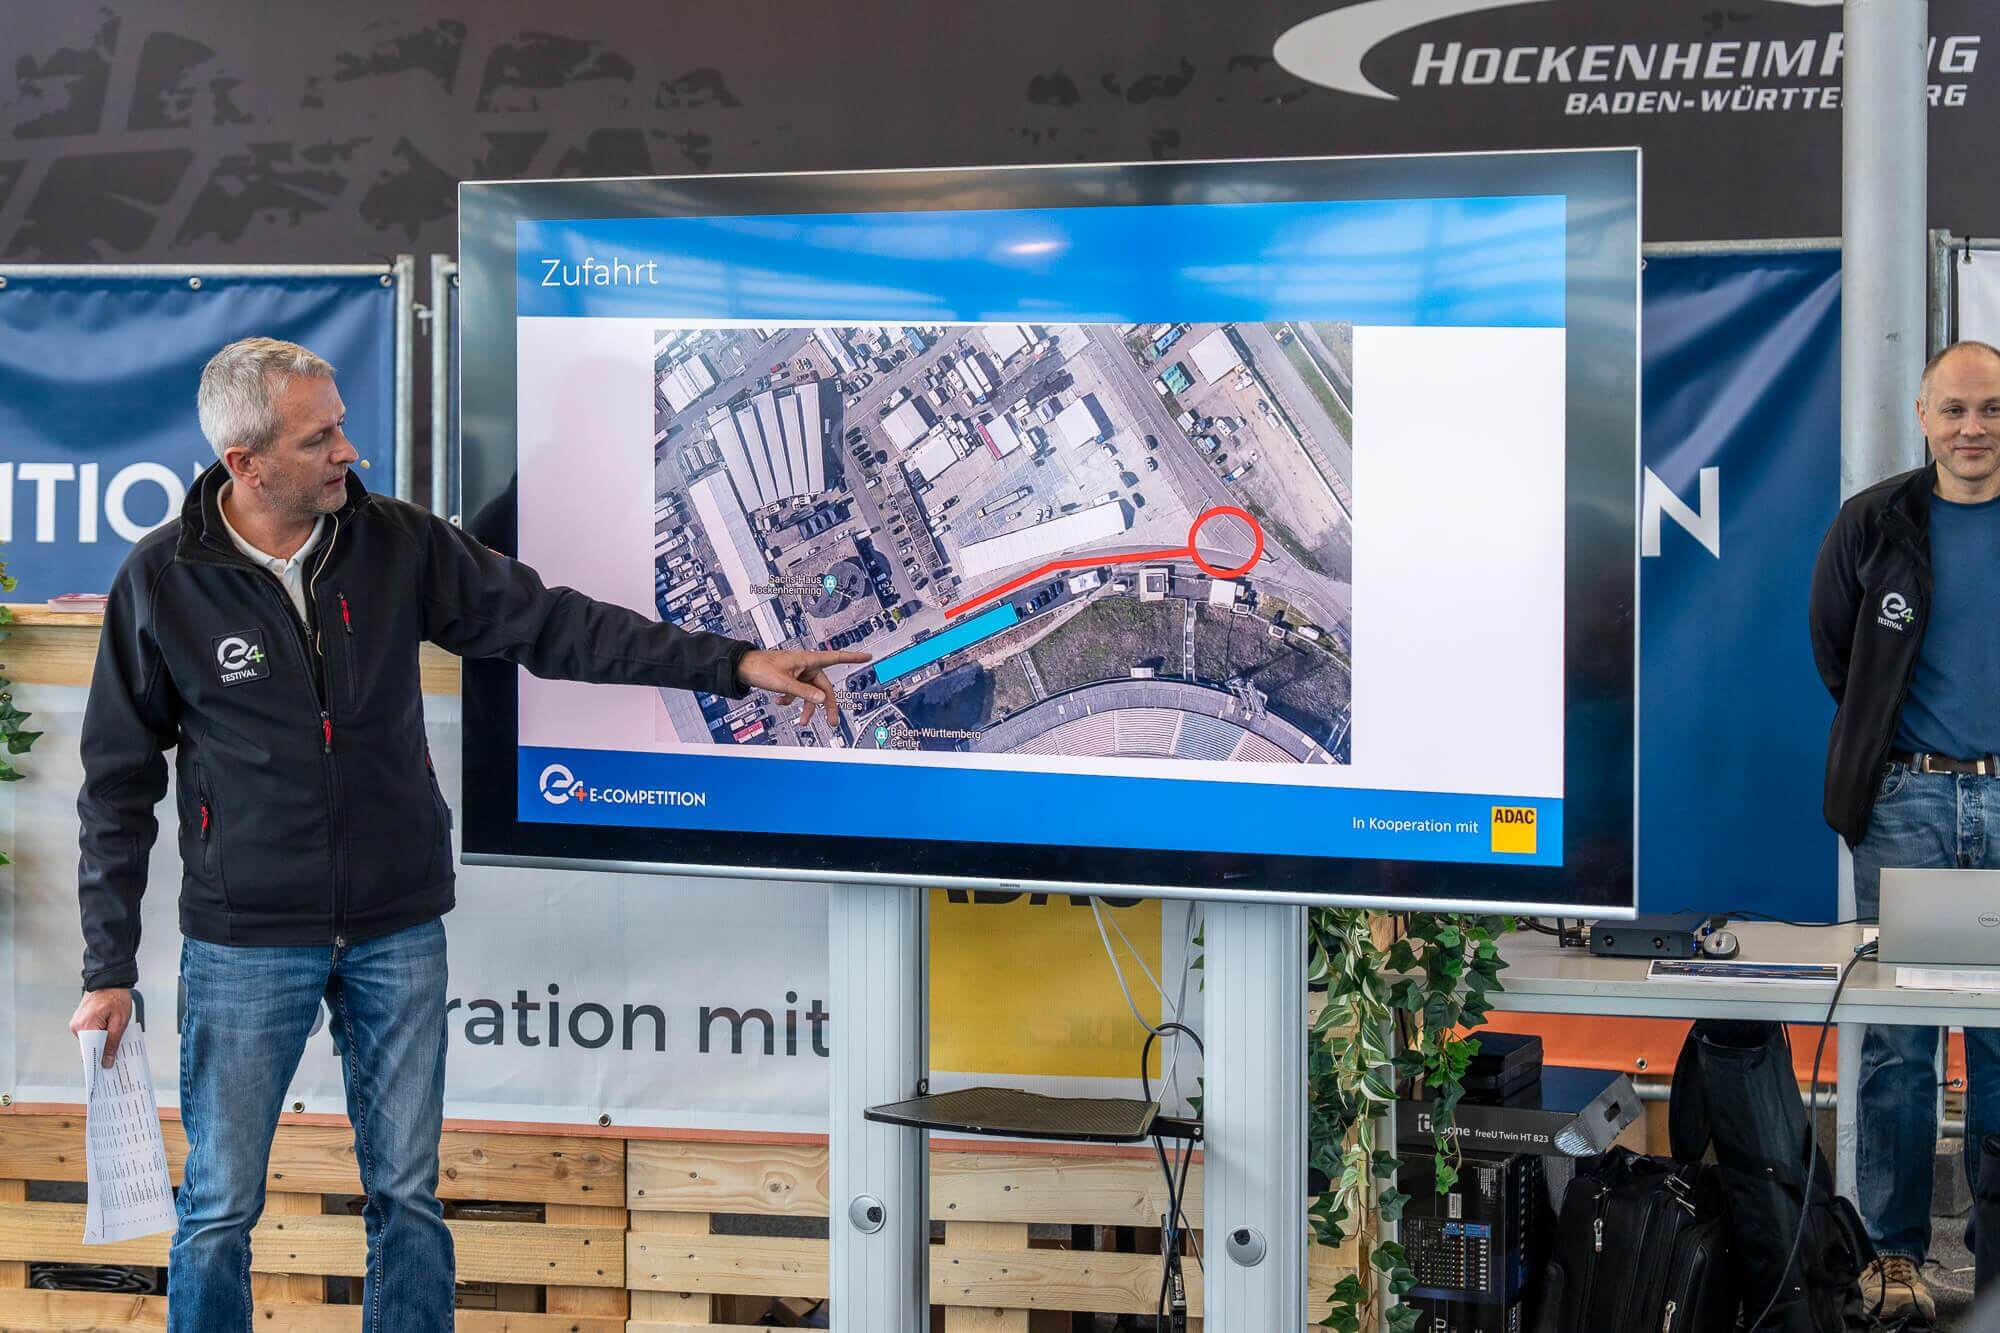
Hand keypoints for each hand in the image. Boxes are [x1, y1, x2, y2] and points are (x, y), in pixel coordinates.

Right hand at [70, 988, 133, 1068]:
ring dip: (101, 1044)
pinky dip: (98, 1037)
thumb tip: (107, 1061)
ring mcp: (77, 1024)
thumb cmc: (116, 997)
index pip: (89, 1052)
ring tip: (114, 1042)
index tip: (104, 1072)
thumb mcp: (120, 1021)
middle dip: (102, 1053)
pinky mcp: (80, 1022)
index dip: (97, 1062)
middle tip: (114, 1060)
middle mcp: (77, 1026)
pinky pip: (89, 1035)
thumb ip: (113, 1043)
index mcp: (87, 1025)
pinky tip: (108, 1036)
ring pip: (90, 1042)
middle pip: (89, 1049)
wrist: (109, 981)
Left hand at [736, 649, 870, 727]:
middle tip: (832, 721)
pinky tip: (780, 702)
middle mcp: (806, 665)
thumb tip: (822, 699)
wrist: (741, 667)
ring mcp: (798, 672)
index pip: (836, 657)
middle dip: (826, 705)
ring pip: (810, 693)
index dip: (853, 657)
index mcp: (808, 660)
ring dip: (806, 708)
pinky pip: (798, 692)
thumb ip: (804, 692)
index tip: (867, 656)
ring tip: (801, 722)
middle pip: (824, 686)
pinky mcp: (790, 678)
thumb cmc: (760, 668)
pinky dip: (791, 700)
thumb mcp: (783, 683)